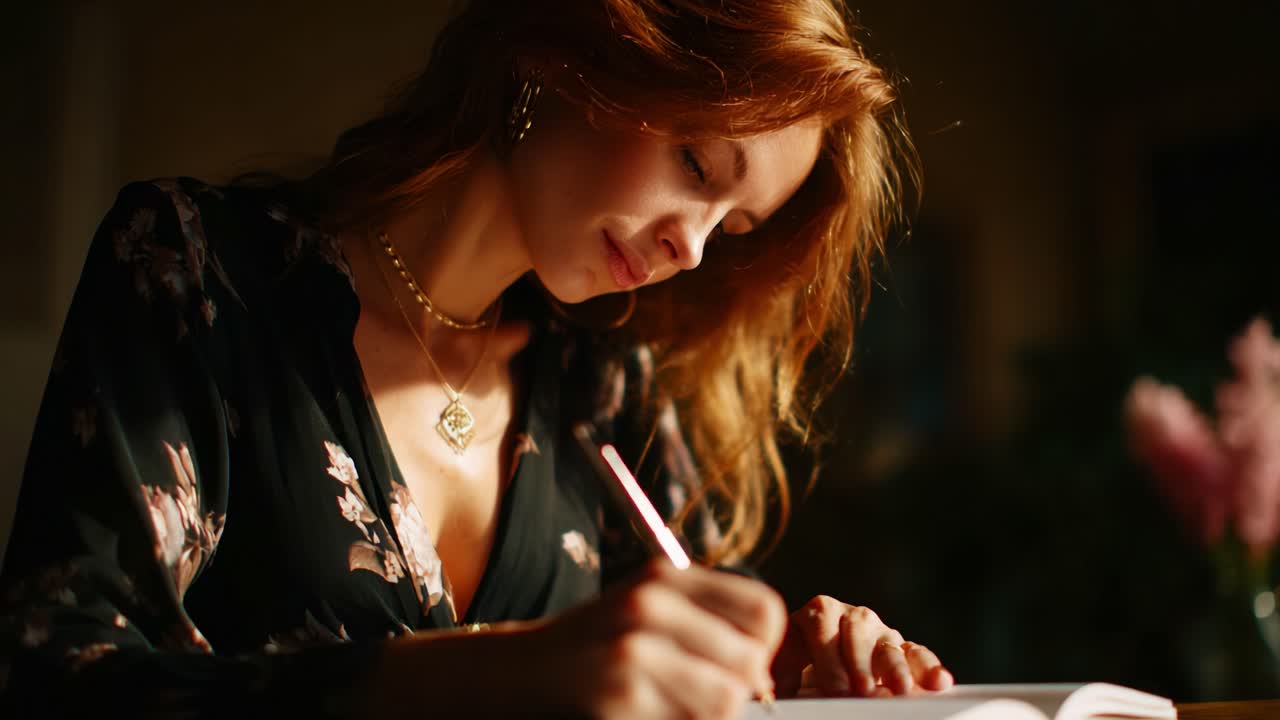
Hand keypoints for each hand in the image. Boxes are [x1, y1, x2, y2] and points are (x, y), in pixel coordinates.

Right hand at [529, 559, 787, 718]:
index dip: (764, 647)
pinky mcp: (620, 690)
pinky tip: (652, 712)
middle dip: (741, 691)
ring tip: (678, 706)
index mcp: (668, 577)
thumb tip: (764, 676)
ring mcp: (634, 647)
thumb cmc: (598, 644)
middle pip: (750, 659)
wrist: (523, 669)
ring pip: (726, 698)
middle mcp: (653, 602)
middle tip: (708, 697)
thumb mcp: (650, 611)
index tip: (741, 666)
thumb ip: (707, 626)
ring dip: (711, 713)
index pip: (764, 610)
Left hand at [770, 595, 953, 697]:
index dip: (829, 657)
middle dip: (861, 662)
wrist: (813, 649)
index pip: (821, 624)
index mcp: (817, 612)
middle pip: (858, 630)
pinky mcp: (902, 648)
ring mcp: (880, 631)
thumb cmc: (796, 658)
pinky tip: (939, 683)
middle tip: (862, 690)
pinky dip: (929, 668)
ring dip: (895, 668)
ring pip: (889, 643)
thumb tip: (766, 690)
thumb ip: (775, 672)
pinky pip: (918, 654)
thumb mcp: (781, 660)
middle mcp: (852, 616)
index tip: (836, 688)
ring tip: (901, 690)